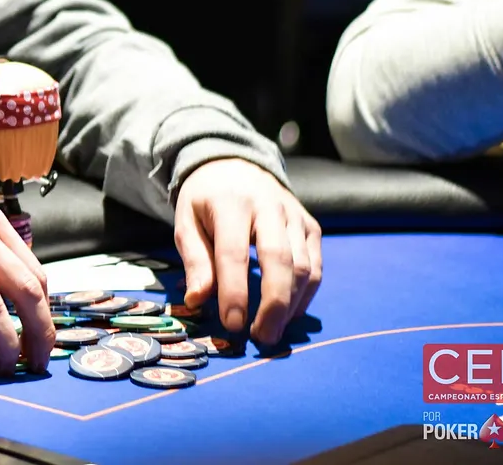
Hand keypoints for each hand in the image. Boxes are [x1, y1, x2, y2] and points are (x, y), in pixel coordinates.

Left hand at [173, 158, 321, 344]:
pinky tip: (288, 314)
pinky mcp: (311, 226)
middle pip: (280, 260)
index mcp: (231, 202)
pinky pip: (315, 267)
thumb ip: (194, 260)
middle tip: (261, 338)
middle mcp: (269, 206)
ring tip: (272, 332)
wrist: (235, 165)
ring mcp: (295, 216)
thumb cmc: (206, 200)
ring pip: (303, 267)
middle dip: (273, 304)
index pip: (235, 252)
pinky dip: (305, 295)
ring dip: (291, 305)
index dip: (235, 292)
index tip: (232, 325)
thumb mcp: (186, 222)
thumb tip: (198, 300)